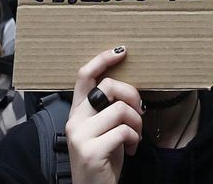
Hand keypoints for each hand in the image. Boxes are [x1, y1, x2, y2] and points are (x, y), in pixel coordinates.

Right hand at [64, 47, 143, 183]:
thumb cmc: (102, 161)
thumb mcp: (102, 131)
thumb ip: (106, 110)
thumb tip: (128, 90)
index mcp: (76, 113)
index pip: (84, 76)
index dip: (102, 59)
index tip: (121, 51)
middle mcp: (74, 121)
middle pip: (109, 86)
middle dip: (132, 96)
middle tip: (139, 114)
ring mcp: (80, 136)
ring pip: (120, 110)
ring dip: (136, 124)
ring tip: (134, 138)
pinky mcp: (91, 151)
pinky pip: (124, 131)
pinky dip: (134, 140)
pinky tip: (130, 150)